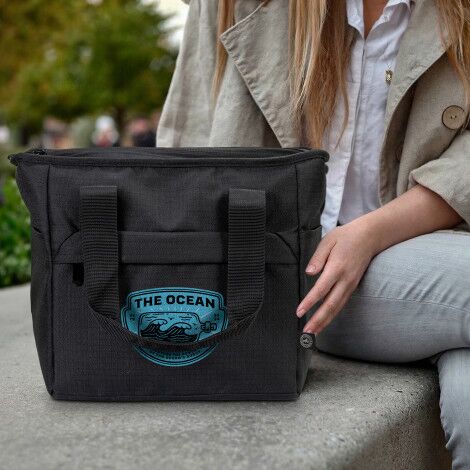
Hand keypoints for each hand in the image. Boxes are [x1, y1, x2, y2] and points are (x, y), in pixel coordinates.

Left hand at [296, 219, 378, 333]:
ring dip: (325, 321)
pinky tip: (324, 322)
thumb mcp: (328, 240)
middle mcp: (345, 279)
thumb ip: (317, 258)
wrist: (370, 236)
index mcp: (337, 267)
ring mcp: (351, 284)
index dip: (310, 302)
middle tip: (306, 332)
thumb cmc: (346, 237)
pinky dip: (332, 315)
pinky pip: (341, 304)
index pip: (321, 289)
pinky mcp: (352, 286)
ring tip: (313, 333)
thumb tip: (309, 273)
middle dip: (318, 320)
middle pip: (331, 304)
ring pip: (337, 308)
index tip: (299, 312)